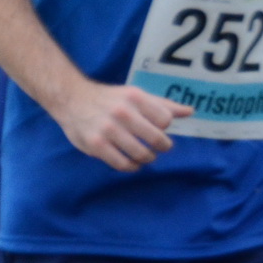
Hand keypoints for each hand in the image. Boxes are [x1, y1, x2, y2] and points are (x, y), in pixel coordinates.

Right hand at [51, 81, 192, 172]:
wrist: (72, 99)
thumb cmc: (109, 98)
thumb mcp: (135, 95)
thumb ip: (162, 105)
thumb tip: (190, 112)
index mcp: (135, 98)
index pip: (165, 120)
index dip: (164, 127)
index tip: (157, 128)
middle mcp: (122, 113)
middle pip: (157, 139)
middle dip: (162, 146)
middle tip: (159, 147)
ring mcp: (108, 130)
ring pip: (141, 154)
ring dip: (147, 158)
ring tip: (145, 156)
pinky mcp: (96, 145)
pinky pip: (122, 164)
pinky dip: (132, 167)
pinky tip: (132, 163)